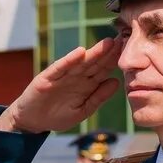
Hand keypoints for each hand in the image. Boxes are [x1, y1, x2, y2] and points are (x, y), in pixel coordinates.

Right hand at [0, 39, 120, 133]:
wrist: (32, 122)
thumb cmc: (57, 116)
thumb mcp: (82, 110)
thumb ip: (98, 98)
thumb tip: (116, 82)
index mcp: (86, 84)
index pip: (103, 70)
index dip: (115, 61)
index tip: (131, 52)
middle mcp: (76, 77)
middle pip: (95, 63)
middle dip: (108, 52)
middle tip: (123, 40)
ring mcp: (62, 76)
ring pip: (80, 62)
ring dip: (93, 52)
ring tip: (107, 43)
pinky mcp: (47, 78)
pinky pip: (60, 68)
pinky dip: (69, 60)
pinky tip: (80, 53)